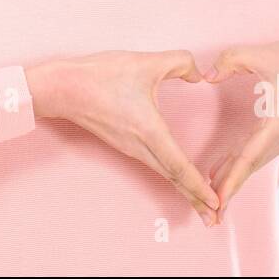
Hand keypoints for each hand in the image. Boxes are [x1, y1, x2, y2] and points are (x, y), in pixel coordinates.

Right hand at [26, 50, 221, 225]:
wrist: (63, 87)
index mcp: (149, 132)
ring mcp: (130, 147)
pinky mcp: (123, 141)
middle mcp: (140, 146)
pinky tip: (176, 172)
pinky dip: (171, 174)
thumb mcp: (146, 62)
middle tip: (215, 215)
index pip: (180, 166)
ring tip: (200, 200)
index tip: (215, 202)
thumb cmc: (100, 77)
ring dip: (183, 188)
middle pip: (173, 178)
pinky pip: (153, 163)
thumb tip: (197, 74)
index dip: (199, 186)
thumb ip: (179, 62)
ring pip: (163, 172)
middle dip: (195, 198)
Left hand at [203, 37, 278, 221]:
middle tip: (210, 215)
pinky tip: (226, 172)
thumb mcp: (261, 53)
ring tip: (212, 198)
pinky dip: (242, 166)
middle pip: (250, 167)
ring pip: (255, 163)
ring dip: (234, 179)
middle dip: (229, 190)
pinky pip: (260, 154)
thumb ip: (230, 61)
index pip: (248, 156)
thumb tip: (208, 75)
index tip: (217, 198)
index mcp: (278, 121)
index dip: (230, 178)